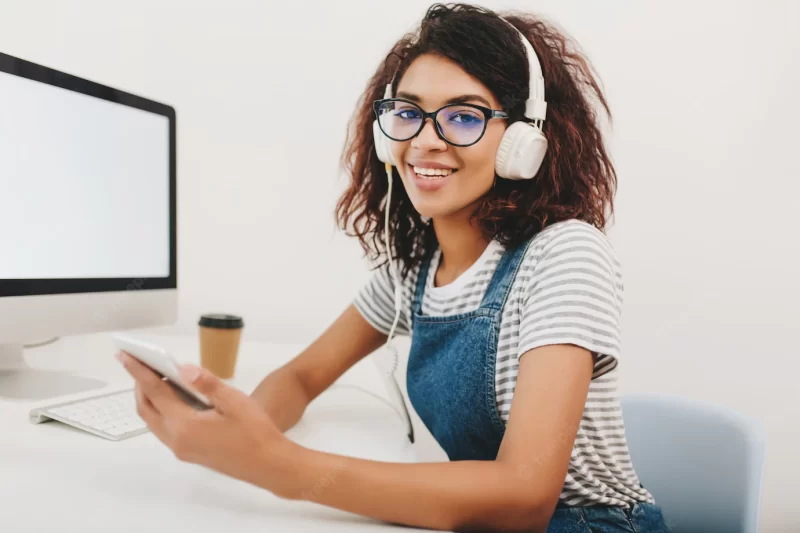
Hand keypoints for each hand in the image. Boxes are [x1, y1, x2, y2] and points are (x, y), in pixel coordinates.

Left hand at [116, 351, 299, 497]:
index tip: (125, 356)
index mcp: (185, 425)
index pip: (155, 392)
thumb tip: (183, 368)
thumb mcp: (234, 401)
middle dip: (139, 385)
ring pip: (153, 421)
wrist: (268, 465)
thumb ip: (207, 383)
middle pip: (146, 409)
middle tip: (138, 363)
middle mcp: (177, 440)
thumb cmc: (255, 432)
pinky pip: (164, 429)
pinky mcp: (189, 453)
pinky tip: (175, 399)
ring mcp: (181, 449)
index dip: (139, 371)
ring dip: (149, 399)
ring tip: (155, 377)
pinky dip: (161, 411)